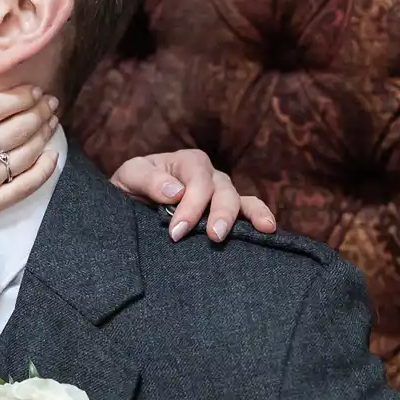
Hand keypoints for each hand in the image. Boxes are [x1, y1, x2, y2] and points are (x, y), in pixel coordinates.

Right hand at [0, 62, 59, 270]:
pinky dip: (42, 172)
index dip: (18, 95)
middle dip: (37, 110)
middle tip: (50, 102)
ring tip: (53, 121)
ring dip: (44, 134)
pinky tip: (52, 159)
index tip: (31, 89)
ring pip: (23, 153)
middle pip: (14, 126)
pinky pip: (23, 188)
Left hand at [110, 149, 276, 241]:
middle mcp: (209, 175)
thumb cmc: (130, 186)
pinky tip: (270, 229)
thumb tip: (175, 191)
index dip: (191, 205)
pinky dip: (260, 217)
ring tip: (256, 231)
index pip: (197, 180)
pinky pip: (248, 210)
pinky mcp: (227, 212)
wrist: (131, 202)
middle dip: (219, 214)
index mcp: (186, 162)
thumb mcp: (130, 176)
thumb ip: (148, 179)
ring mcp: (221, 193)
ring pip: (240, 200)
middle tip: (212, 237)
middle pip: (222, 190)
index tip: (176, 232)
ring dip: (245, 217)